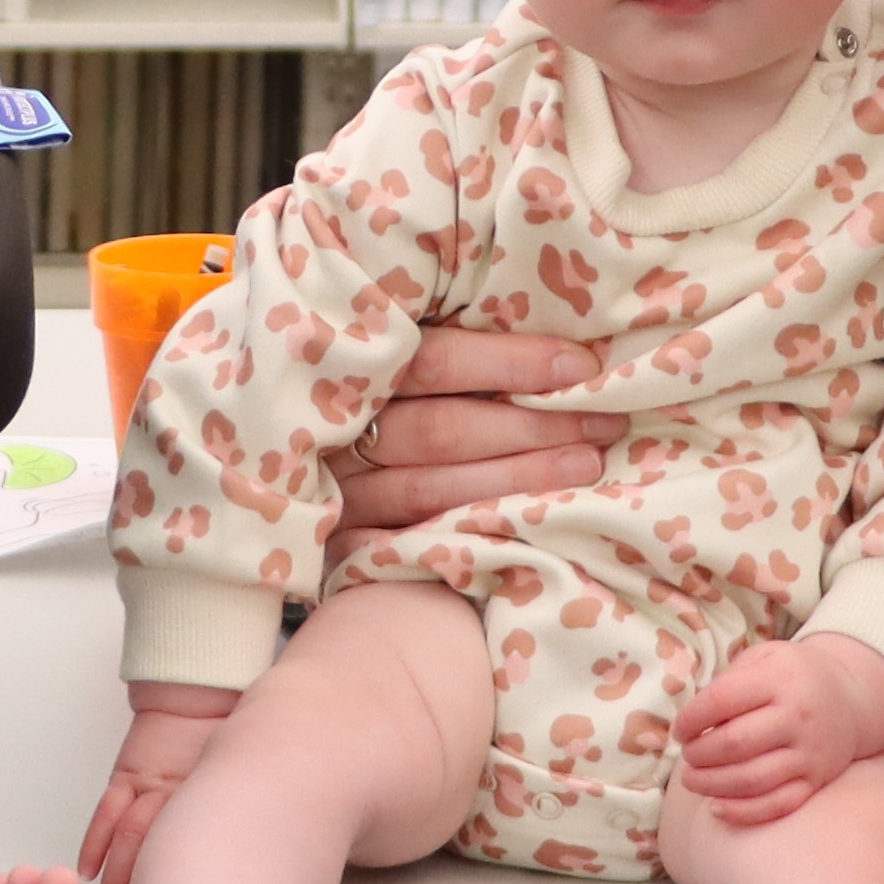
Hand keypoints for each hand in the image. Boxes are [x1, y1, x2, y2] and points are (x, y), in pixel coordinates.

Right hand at [76, 685, 236, 883]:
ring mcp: (152, 788)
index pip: (202, 855)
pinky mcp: (129, 774)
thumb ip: (244, 811)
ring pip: (134, 836)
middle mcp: (184, 799)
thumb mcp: (243, 776)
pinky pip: (109, 811)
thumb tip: (263, 864)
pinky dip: (97, 841)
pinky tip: (88, 869)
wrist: (201, 685)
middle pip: (166, 853)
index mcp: (216, 803)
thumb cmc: (224, 730)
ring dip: (119, 875)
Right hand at [325, 326, 609, 541]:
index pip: (434, 362)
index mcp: (352, 367)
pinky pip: (413, 540)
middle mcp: (339, 429)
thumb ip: (444, 345)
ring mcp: (340, 489)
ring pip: (433, 489)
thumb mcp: (392, 354)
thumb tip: (556, 343)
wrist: (279, 464)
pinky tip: (529, 523)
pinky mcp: (342, 539)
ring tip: (586, 465)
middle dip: (531, 427)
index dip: (509, 363)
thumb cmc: (376, 393)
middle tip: (604, 423)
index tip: (582, 366)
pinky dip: (475, 529)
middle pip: (441, 431)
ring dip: (518, 478)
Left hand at [676, 632, 883, 828]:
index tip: (680, 730)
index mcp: (779, 679)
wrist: (851, 697)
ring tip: (692, 780)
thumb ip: (730, 680)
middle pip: (735, 744)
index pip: (721, 701)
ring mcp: (810, 752)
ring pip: (753, 779)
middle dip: (698, 754)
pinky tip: (716, 807)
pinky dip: (743, 812)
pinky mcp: (817, 780)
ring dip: (712, 784)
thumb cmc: (792, 676)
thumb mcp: (765, 657)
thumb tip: (691, 718)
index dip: (691, 719)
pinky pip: (778, 804)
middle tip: (687, 756)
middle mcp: (798, 716)